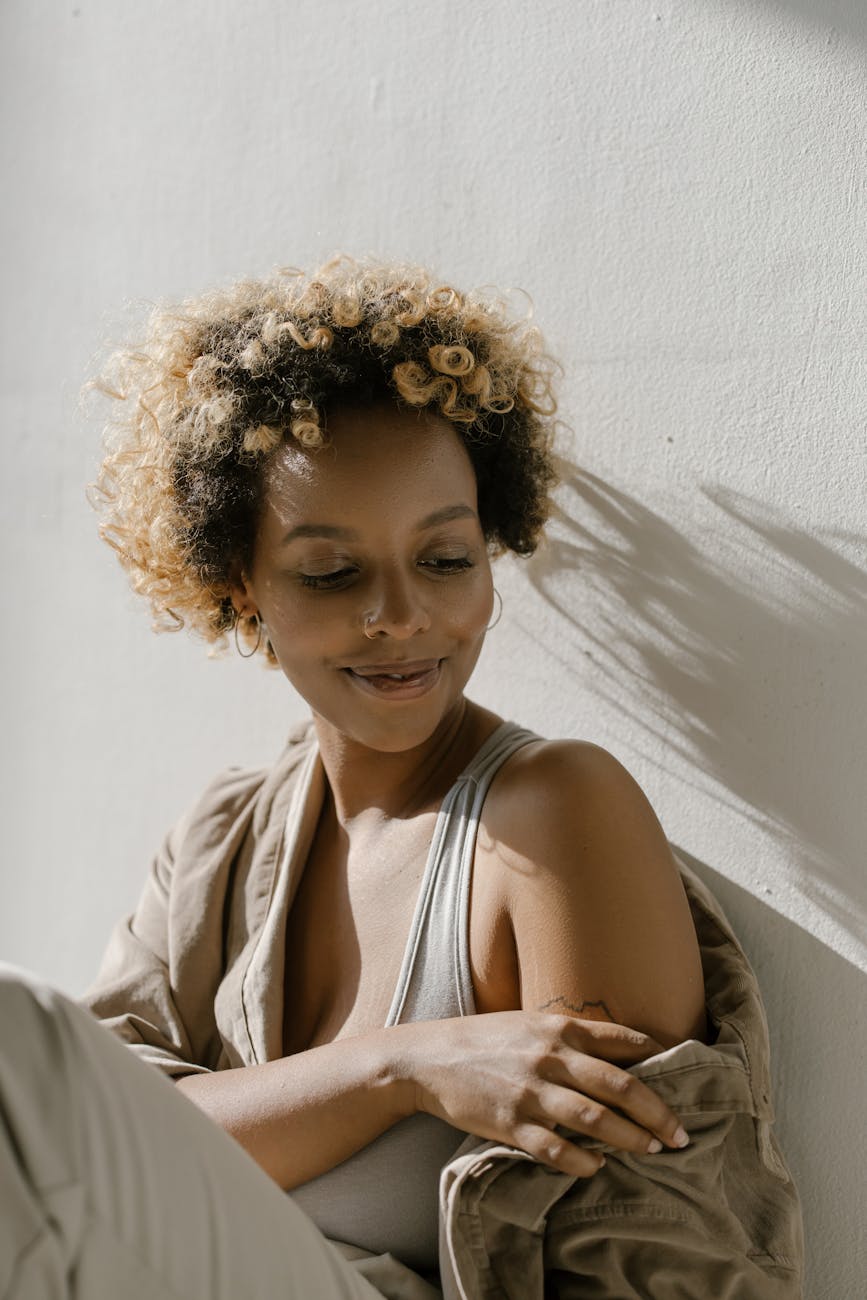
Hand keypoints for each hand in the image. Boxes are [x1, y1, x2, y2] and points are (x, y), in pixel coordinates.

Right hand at [397, 1011, 687, 1177]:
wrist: (429, 1058)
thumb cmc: (486, 1040)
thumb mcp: (529, 1024)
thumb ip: (570, 1037)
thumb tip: (620, 1054)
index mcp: (558, 1029)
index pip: (624, 1040)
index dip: (660, 1058)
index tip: (686, 1075)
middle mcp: (550, 1057)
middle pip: (620, 1085)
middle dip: (657, 1112)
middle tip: (680, 1133)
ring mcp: (531, 1092)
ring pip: (596, 1119)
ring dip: (631, 1138)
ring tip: (653, 1150)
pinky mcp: (510, 1123)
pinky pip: (556, 1149)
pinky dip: (582, 1161)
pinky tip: (597, 1167)